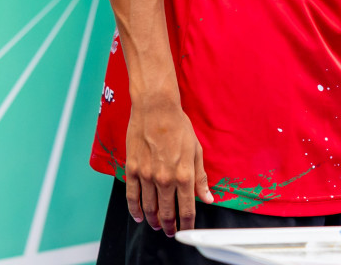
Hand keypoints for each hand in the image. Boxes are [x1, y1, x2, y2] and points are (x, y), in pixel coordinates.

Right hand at [125, 91, 212, 235]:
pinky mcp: (132, 169)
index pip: (187, 209)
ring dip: (153, 220)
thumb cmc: (178, 126)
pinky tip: (139, 216)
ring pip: (149, 207)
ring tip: (156, 226)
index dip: (187, 224)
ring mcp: (146, 175)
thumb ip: (201, 178)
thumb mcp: (196, 151)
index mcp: (184, 175)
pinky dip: (135, 210)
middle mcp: (165, 179)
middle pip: (166, 212)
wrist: (156, 108)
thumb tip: (208, 198)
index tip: (187, 230)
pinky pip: (132, 196)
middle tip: (170, 231)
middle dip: (169, 226)